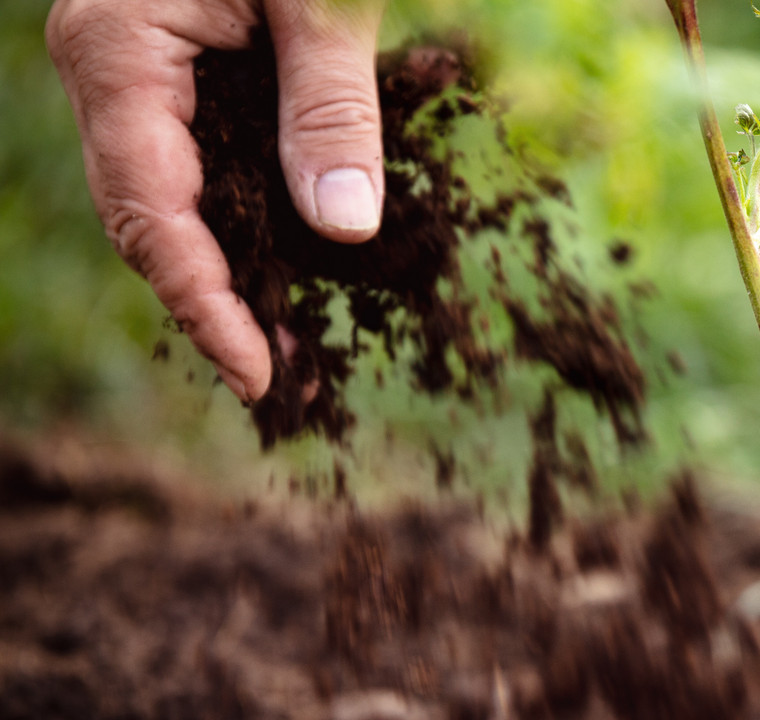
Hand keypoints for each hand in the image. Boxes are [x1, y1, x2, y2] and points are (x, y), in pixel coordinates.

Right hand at [46, 0, 385, 401]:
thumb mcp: (322, 1)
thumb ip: (332, 107)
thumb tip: (346, 226)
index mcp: (117, 52)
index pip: (149, 210)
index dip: (203, 303)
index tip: (256, 376)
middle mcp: (106, 70)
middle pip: (147, 219)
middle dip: (215, 305)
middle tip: (288, 380)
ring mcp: (131, 70)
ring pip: (168, 199)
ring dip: (229, 270)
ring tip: (292, 343)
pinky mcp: (168, 67)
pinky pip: (195, 160)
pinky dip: (240, 215)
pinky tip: (287, 260)